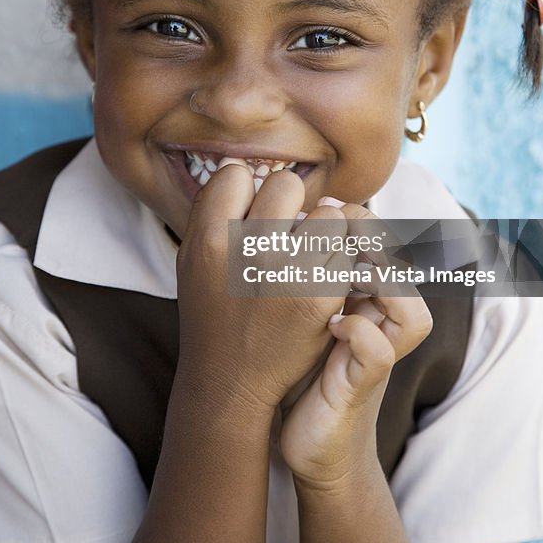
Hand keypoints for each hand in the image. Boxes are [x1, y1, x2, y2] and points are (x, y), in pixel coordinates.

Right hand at [175, 163, 351, 414]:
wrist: (231, 381)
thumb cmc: (214, 310)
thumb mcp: (194, 259)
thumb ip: (212, 211)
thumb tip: (240, 162)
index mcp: (210, 240)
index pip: (237, 174)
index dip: (246, 191)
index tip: (248, 215)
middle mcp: (248, 252)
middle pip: (286, 183)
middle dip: (289, 203)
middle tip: (283, 232)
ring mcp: (289, 273)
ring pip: (329, 213)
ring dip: (323, 230)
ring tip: (307, 255)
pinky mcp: (323, 294)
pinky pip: (347, 248)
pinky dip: (339, 260)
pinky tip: (323, 278)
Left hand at [279, 204, 432, 485]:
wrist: (306, 442)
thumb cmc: (300, 369)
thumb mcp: (301, 314)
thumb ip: (301, 276)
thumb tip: (281, 219)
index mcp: (370, 302)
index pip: (384, 248)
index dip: (362, 221)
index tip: (324, 202)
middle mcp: (384, 327)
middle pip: (405, 271)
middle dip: (376, 240)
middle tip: (341, 220)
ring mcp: (378, 356)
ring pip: (411, 310)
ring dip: (381, 283)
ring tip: (346, 266)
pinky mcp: (363, 387)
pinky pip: (379, 351)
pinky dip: (360, 332)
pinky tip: (332, 322)